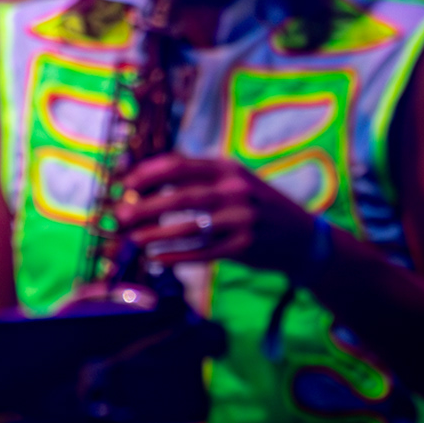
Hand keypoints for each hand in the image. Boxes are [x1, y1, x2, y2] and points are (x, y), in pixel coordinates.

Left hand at [113, 151, 321, 277]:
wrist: (302, 236)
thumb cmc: (253, 204)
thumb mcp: (232, 180)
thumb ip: (196, 178)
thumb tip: (144, 181)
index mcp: (227, 168)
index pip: (180, 165)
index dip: (149, 174)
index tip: (126, 185)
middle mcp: (236, 190)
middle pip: (182, 196)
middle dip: (147, 206)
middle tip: (121, 215)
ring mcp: (242, 219)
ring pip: (191, 227)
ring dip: (157, 234)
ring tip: (133, 239)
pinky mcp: (245, 247)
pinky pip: (204, 252)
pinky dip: (177, 255)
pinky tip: (156, 258)